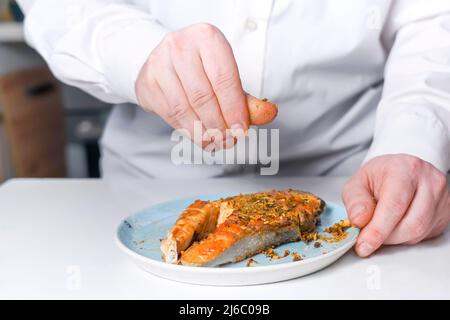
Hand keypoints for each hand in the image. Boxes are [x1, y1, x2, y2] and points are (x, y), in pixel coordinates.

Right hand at [135, 23, 276, 149]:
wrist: (165, 59)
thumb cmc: (202, 67)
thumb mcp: (226, 72)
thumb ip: (247, 97)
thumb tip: (269, 114)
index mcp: (207, 38)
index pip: (224, 79)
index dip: (234, 109)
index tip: (242, 131)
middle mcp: (180, 46)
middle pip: (203, 96)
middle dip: (219, 125)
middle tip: (229, 142)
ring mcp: (159, 64)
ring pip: (184, 108)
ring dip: (202, 132)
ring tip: (215, 143)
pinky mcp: (147, 83)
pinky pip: (170, 114)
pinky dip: (187, 130)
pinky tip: (199, 137)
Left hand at [342, 154, 449, 256]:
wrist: (398, 171)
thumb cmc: (378, 177)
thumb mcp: (357, 183)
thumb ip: (355, 201)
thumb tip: (359, 221)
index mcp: (404, 169)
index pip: (394, 205)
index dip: (378, 230)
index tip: (364, 245)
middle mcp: (428, 181)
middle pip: (411, 223)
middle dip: (385, 237)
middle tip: (368, 238)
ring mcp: (441, 198)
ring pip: (419, 232)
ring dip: (395, 238)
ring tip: (380, 227)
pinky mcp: (445, 213)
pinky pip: (425, 235)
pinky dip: (405, 237)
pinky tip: (395, 225)